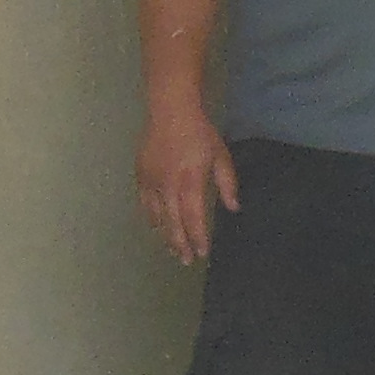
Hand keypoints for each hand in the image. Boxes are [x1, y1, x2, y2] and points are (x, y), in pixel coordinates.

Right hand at [137, 100, 239, 264]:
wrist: (170, 114)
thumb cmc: (201, 134)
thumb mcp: (221, 157)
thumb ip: (227, 184)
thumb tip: (233, 208)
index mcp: (190, 181)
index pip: (193, 217)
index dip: (197, 237)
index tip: (202, 253)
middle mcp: (168, 186)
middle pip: (172, 223)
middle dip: (180, 244)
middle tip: (186, 261)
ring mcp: (151, 183)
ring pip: (157, 217)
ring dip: (165, 235)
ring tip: (173, 250)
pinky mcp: (140, 177)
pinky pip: (145, 205)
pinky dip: (152, 219)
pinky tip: (158, 228)